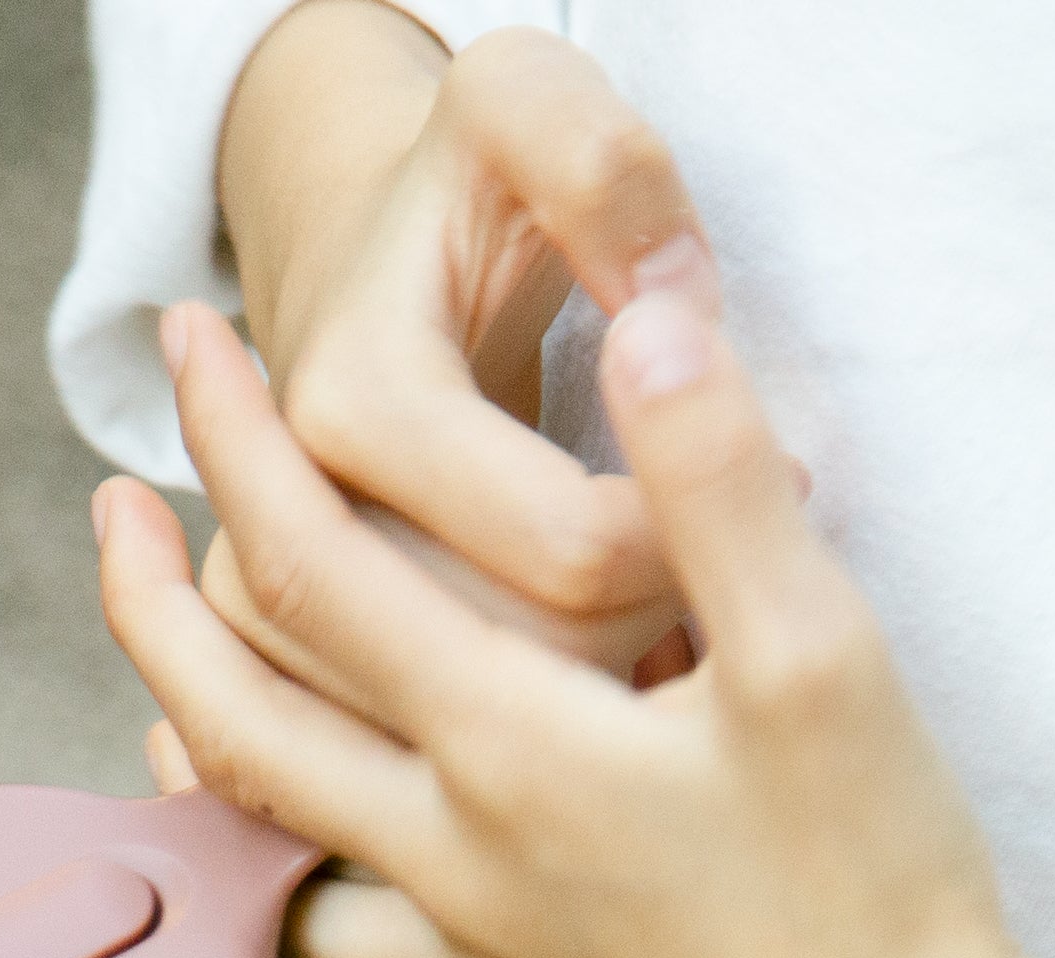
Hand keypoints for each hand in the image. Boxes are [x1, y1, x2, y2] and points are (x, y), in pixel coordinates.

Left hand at [97, 259, 1054, 957]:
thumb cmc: (882, 875)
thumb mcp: (823, 651)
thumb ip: (719, 481)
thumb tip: (646, 317)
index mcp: (511, 749)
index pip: (317, 568)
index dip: (239, 445)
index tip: (193, 350)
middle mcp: (453, 859)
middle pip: (235, 717)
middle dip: (151, 599)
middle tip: (112, 509)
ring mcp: (470, 957)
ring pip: (268, 850)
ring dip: (198, 749)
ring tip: (175, 681)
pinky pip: (344, 949)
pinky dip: (287, 882)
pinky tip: (304, 851)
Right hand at [202, 15, 709, 690]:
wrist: (366, 258)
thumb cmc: (469, 188)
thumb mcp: (529, 113)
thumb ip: (606, 174)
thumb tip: (669, 303)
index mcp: (354, 399)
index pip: (569, 548)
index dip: (696, 528)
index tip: (770, 475)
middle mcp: (292, 519)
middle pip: (530, 658)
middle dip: (656, 619)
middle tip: (721, 558)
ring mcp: (284, 607)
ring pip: (489, 729)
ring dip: (607, 682)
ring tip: (675, 605)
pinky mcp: (304, 663)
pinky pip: (443, 748)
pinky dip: (543, 719)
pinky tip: (612, 660)